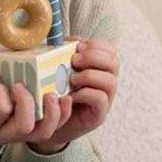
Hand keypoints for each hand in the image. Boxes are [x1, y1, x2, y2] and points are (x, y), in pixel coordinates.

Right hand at [0, 66, 70, 152]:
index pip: (0, 108)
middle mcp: (7, 134)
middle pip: (25, 124)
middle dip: (26, 101)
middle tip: (18, 85)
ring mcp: (23, 135)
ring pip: (44, 131)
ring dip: (51, 111)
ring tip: (50, 93)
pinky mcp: (34, 131)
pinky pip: (54, 128)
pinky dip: (63, 114)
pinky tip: (64, 97)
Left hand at [29, 35, 119, 151]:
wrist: (48, 121)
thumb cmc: (55, 89)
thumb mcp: (58, 67)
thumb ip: (63, 52)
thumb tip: (64, 40)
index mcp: (100, 66)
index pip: (110, 49)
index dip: (96, 44)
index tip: (77, 46)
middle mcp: (107, 81)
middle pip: (114, 62)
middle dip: (93, 57)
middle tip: (74, 61)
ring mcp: (106, 99)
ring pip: (110, 81)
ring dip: (88, 76)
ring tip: (71, 79)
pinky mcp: (99, 115)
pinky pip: (100, 99)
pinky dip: (85, 93)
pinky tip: (71, 95)